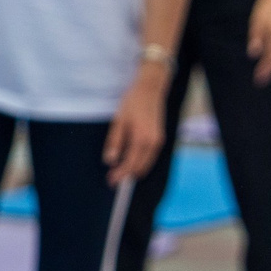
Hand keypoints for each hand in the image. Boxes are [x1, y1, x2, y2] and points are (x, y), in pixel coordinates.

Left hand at [105, 67, 168, 184]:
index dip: (120, 175)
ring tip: (118, 171)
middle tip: (112, 178)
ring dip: (133, 170)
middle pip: (139, 168)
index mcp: (141, 139)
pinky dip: (140, 163)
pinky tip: (129, 161)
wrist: (150, 89)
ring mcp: (158, 142)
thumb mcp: (119, 120)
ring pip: (146, 165)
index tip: (110, 181)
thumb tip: (110, 161)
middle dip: (126, 176)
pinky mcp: (160, 139)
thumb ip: (115, 142)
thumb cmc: (132, 103)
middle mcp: (153, 143)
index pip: (130, 165)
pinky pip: (150, 158)